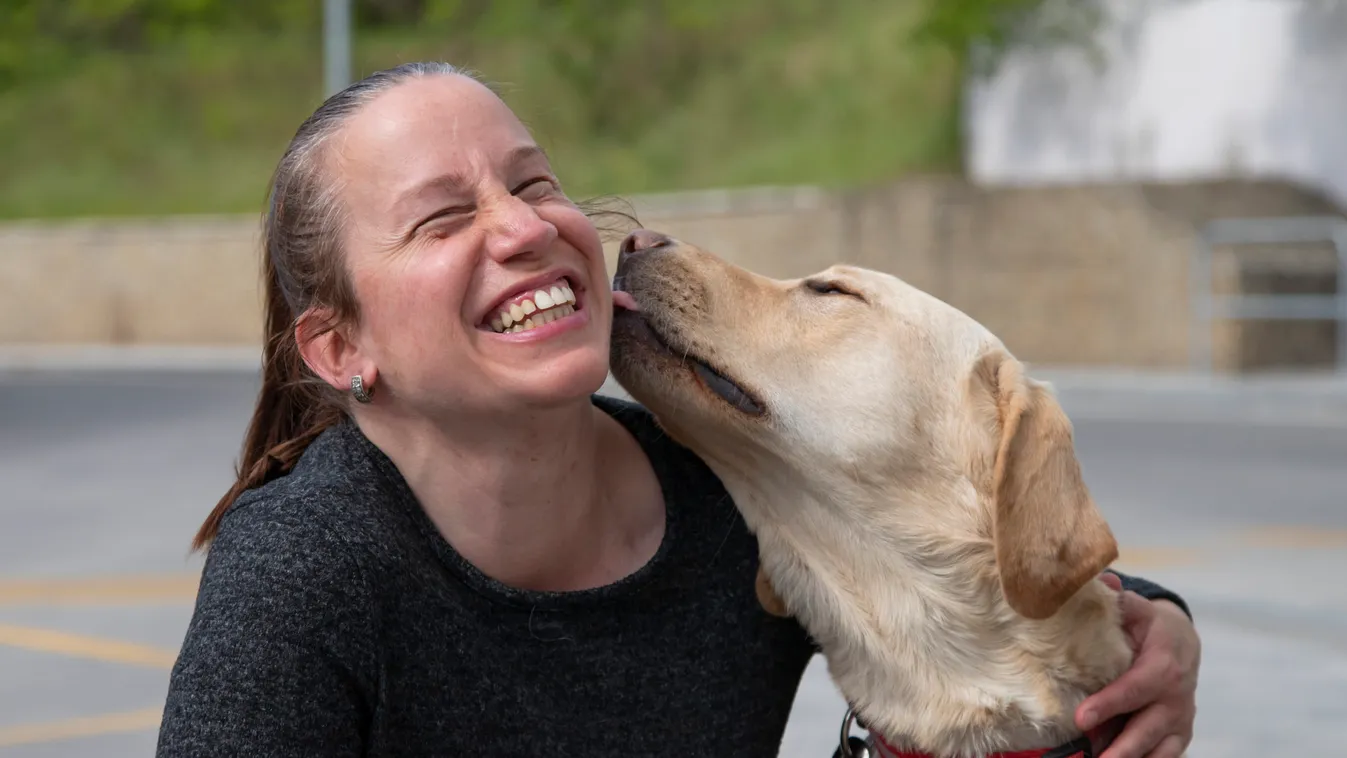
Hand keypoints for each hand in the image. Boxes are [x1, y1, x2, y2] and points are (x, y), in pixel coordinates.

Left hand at [1076, 574, 1200, 757]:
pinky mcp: (1179, 733)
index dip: (1110, 703)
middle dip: (1122, 746)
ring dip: (1132, 756)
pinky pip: (1166, 754)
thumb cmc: (1148, 626)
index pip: (1137, 687)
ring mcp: (1180, 717)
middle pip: (1150, 726)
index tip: (1080, 717)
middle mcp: (1177, 695)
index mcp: (1165, 662)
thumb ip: (1117, 600)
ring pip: (1159, 746)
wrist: (1182, 642)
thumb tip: (1102, 582)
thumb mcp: (1135, 609)